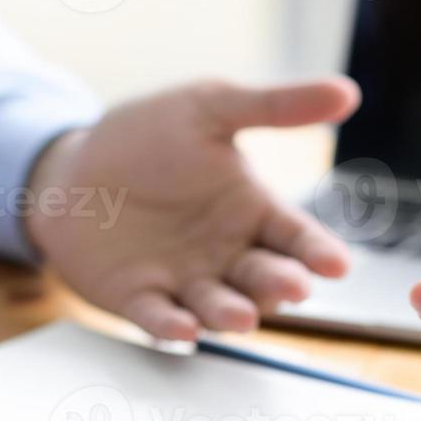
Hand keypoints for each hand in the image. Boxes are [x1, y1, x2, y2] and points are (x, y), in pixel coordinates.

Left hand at [27, 78, 360, 339]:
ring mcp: (185, 280)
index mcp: (252, 210)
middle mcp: (227, 253)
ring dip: (232, 314)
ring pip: (219, 306)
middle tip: (293, 287)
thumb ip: (275, 106)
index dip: (318, 252)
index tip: (338, 265)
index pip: (296, 236)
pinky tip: (183, 327)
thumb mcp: (210, 108)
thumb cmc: (148, 137)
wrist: (72, 166)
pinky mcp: (139, 298)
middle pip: (265, 278)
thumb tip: (347, 92)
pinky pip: (159, 316)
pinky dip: (172, 325)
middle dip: (280, 284)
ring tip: (242, 316)